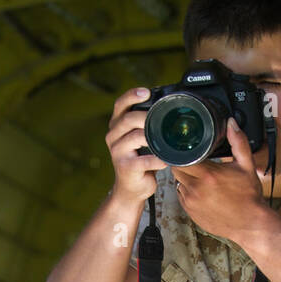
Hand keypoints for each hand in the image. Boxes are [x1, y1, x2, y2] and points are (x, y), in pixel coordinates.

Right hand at [105, 87, 168, 203]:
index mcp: (116, 126)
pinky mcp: (126, 168)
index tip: (146, 92)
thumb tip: (168, 107)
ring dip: (153, 136)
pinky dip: (158, 159)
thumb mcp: (139, 139)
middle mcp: (113, 137)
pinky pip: (145, 160)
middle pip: (129, 119)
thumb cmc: (138, 161)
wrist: (130, 189)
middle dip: (147, 116)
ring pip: (136, 136)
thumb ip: (146, 124)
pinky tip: (166, 159)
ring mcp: (118, 153)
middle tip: (162, 118)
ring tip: (165, 139)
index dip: (132, 96)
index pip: (120, 105)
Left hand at [171, 117, 266, 242]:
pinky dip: (187, 192)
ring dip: (185, 179)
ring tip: (200, 178)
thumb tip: (230, 123)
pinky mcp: (191, 213)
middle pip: (176, 170)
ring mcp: (192, 203)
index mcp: (208, 175)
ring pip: (178, 184)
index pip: (181, 158)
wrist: (250, 224)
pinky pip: (182, 198)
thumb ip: (238, 142)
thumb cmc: (249, 196)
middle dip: (183, 164)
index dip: (182, 153)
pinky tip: (201, 191)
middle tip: (194, 162)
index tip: (188, 150)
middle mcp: (196, 189)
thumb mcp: (247, 165)